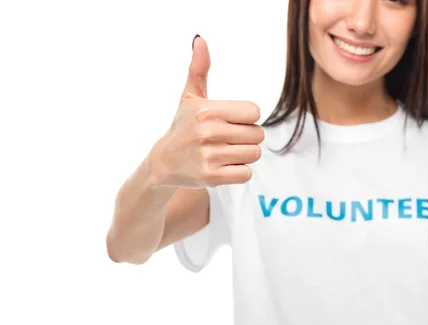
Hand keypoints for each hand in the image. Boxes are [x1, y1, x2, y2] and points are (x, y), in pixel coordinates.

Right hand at [149, 35, 263, 188]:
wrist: (164, 163)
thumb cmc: (184, 126)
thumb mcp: (190, 97)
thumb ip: (199, 69)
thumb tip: (200, 39)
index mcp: (207, 110)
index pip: (254, 112)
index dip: (246, 117)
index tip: (230, 121)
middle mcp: (208, 132)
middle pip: (258, 134)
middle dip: (247, 137)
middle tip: (227, 139)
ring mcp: (209, 156)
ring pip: (254, 154)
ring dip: (244, 155)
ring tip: (225, 152)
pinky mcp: (212, 177)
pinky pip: (246, 173)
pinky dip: (239, 171)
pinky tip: (224, 166)